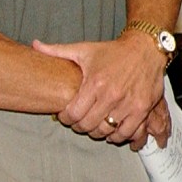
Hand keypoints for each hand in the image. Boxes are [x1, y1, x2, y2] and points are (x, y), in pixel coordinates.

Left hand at [33, 33, 166, 143]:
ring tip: (96, 126)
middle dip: (80, 126)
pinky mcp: (142, 108)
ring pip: (107, 131)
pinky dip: (119, 136)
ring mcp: (128, 104)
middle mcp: (112, 95)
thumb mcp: (84, 49)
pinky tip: (114, 131)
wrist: (146, 48)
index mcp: (95, 83)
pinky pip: (128, 132)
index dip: (66, 119)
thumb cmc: (114, 51)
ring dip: (98, 132)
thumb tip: (34, 45)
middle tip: (80, 122)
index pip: (73, 114)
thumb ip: (57, 50)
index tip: (67, 116)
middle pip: (88, 126)